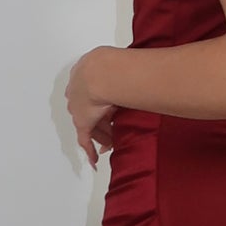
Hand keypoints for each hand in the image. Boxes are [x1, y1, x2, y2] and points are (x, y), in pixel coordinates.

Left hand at [65, 49, 119, 166]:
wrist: (100, 73)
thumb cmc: (110, 65)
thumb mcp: (118, 65)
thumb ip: (128, 71)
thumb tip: (146, 71)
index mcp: (86, 76)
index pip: (93, 95)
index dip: (103, 106)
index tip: (109, 112)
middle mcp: (79, 94)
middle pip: (92, 113)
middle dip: (104, 124)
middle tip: (114, 131)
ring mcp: (80, 110)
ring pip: (93, 127)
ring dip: (103, 136)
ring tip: (112, 144)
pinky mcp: (82, 124)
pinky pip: (86, 140)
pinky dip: (90, 151)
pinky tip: (95, 160)